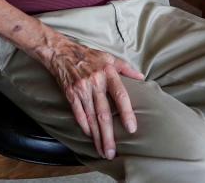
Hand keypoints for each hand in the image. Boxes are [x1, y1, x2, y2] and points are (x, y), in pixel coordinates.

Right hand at [43, 35, 143, 158]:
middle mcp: (95, 82)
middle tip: (112, 153)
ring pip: (90, 117)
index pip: (120, 95)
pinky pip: (78, 113)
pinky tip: (90, 136)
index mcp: (108, 73)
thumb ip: (126, 68)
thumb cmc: (88, 55)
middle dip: (108, 135)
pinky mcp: (70, 93)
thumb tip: (142, 77)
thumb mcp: (109, 57)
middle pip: (103, 113)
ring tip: (102, 151)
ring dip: (96, 136)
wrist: (61, 52)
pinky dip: (84, 125)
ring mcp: (81, 89)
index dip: (126, 113)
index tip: (131, 129)